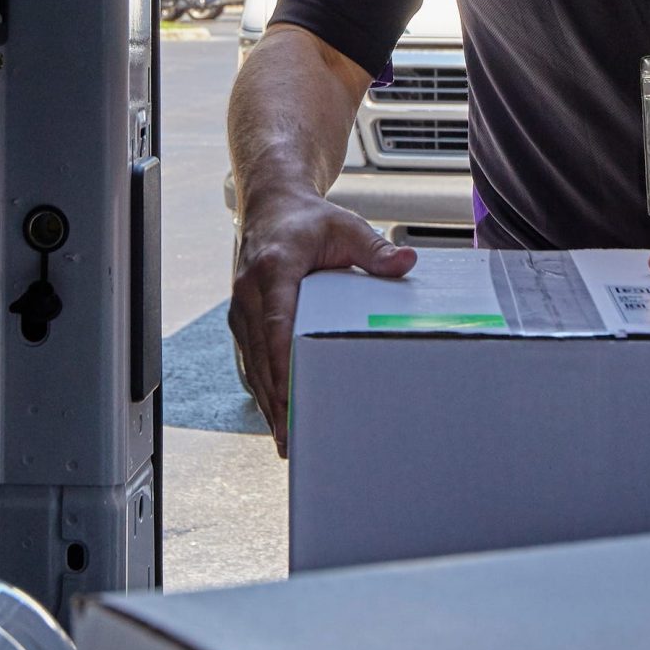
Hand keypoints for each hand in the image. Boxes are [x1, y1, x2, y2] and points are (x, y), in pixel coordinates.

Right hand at [229, 190, 415, 455]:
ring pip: (252, 362)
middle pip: (260, 354)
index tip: (291, 398)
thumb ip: (376, 249)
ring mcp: (241, 307)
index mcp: (274, 270)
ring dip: (267, 401)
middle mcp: (250, 292)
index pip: (276, 324)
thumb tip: (408, 262)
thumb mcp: (347, 228)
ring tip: (284, 440)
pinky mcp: (242, 318)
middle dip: (275, 398)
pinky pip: (250, 358)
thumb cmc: (310, 221)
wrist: (272, 208)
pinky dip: (262, 387)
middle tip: (292, 437)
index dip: (282, 365)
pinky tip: (276, 415)